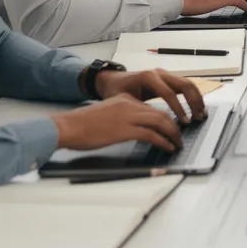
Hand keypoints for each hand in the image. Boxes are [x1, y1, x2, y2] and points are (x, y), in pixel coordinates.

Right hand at [52, 94, 183, 152]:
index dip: (165, 119)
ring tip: (177, 144)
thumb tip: (136, 129)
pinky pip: (151, 135)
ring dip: (172, 134)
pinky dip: (163, 142)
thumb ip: (122, 117)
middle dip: (173, 127)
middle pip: (161, 113)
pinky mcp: (125, 130)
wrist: (67, 126)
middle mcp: (129, 104)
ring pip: (160, 122)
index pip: (151, 108)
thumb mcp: (107, 114)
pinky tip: (167, 148)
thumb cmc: (82, 125)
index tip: (170, 128)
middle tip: (179, 137)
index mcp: (125, 99)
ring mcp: (128, 116)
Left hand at [95, 67, 206, 123]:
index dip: (179, 108)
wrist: (111, 80)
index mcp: (148, 77)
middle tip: (198, 118)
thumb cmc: (115, 90)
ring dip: (196, 99)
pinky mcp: (167, 78)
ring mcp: (164, 74)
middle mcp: (159, 73)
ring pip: (187, 83)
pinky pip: (184, 85)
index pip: (169, 93)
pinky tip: (196, 107)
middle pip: (184, 84)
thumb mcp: (123, 100)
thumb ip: (139, 109)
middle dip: (193, 102)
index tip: (184, 122)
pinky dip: (193, 96)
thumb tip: (154, 123)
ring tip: (201, 114)